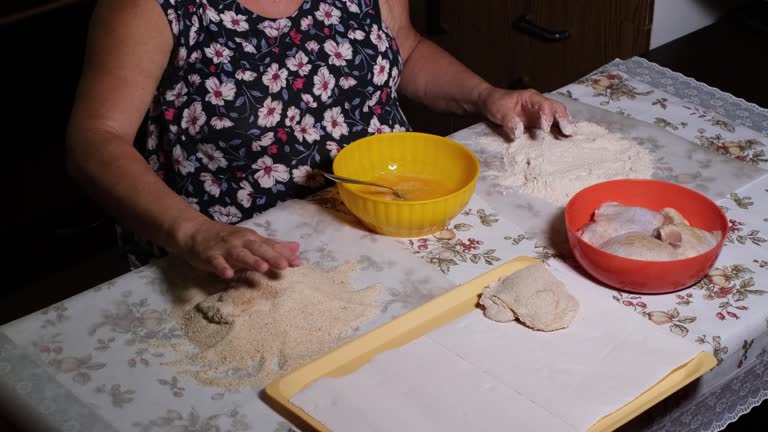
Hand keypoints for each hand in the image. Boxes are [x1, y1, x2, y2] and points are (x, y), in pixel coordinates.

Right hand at [174, 218, 301, 278]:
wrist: (195, 231)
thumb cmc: (228, 239)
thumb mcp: (251, 242)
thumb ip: (273, 246)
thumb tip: (296, 247)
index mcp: (253, 239)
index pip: (271, 246)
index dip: (284, 254)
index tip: (298, 263)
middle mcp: (241, 242)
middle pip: (258, 249)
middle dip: (272, 257)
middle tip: (285, 265)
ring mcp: (225, 248)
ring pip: (240, 254)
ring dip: (251, 260)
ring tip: (262, 268)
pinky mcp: (210, 255)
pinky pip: (216, 262)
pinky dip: (222, 267)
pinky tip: (228, 275)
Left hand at [479, 87, 574, 139]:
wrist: (490, 103)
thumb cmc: (495, 103)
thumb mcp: (498, 111)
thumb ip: (509, 120)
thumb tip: (519, 132)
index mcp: (530, 97)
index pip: (544, 104)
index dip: (547, 115)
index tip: (546, 129)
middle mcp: (539, 104)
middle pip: (557, 108)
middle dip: (564, 119)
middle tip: (569, 132)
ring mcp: (540, 113)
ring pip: (558, 116)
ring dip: (565, 124)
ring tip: (571, 136)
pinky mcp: (538, 122)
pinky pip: (553, 124)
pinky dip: (559, 130)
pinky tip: (564, 139)